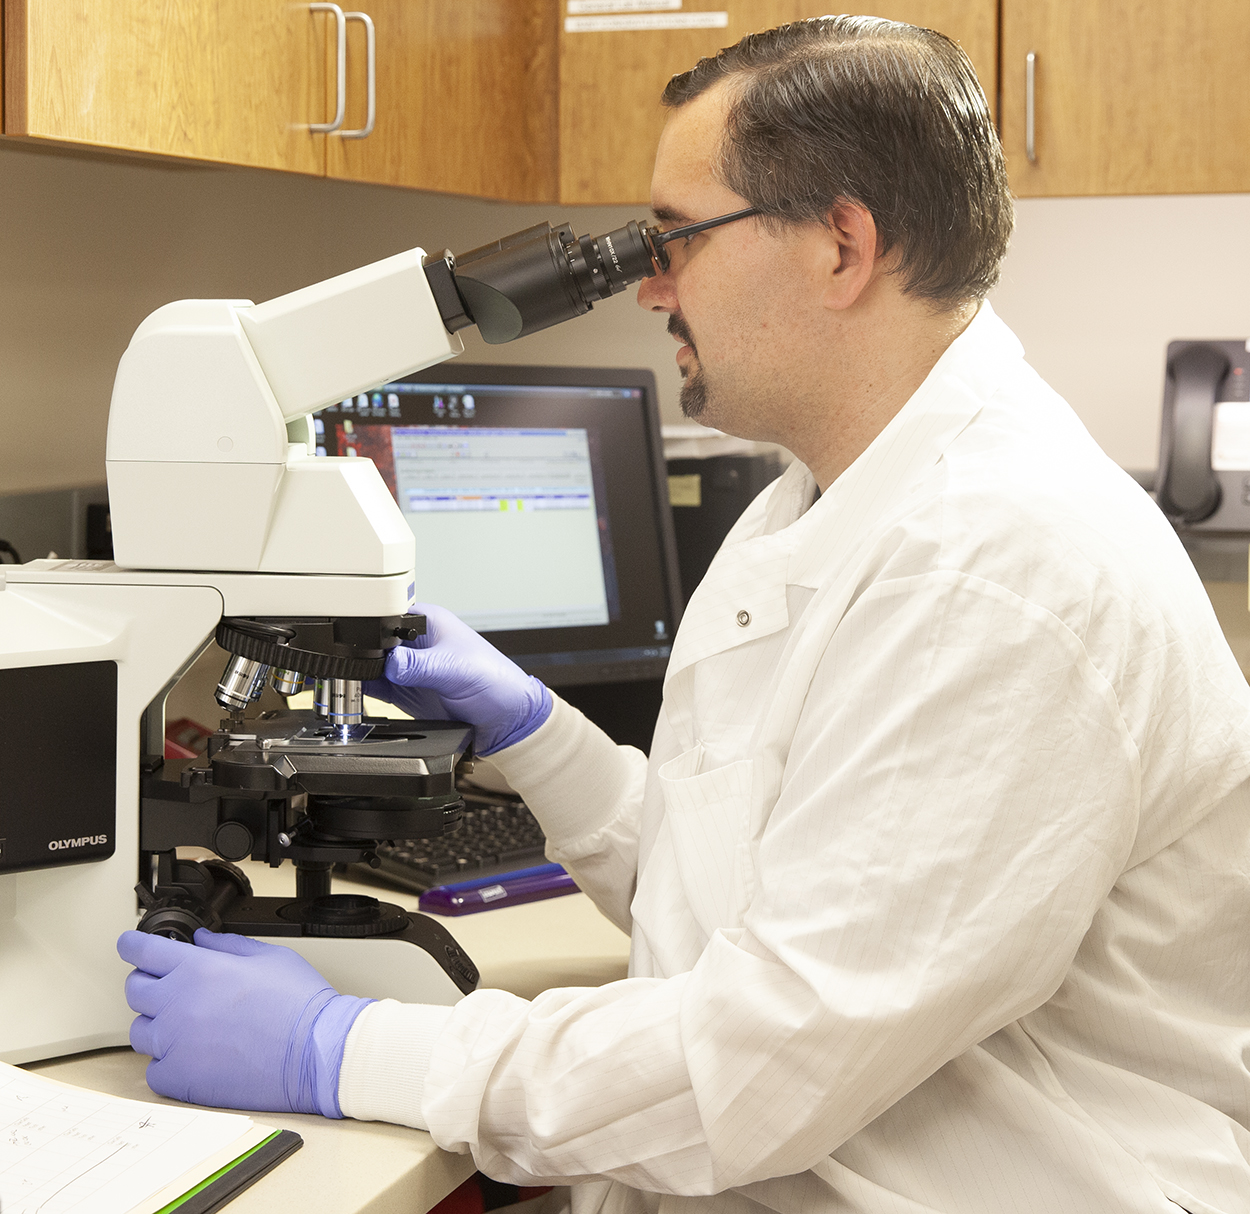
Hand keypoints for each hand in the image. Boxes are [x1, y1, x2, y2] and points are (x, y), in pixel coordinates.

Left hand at [118, 929, 371, 1116]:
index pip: (142, 950)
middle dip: (147, 983)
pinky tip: (193, 1056)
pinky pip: (154, 1070)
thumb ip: (228, 945)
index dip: (132, 944)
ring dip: (157, 1024)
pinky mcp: (179, 1079)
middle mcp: (178, 1004)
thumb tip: (202, 940)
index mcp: (199, 969)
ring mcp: (175, 1044)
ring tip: (188, 1026)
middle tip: (170, 987)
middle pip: (134, 990)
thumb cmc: (300, 1004)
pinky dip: (167, 1063)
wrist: (315, 1052)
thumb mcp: (269, 957)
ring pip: (140, 1032)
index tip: (129, 945)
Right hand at [364, 602, 551, 755]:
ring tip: (350, 681)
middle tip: (350, 668)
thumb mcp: (454, 669)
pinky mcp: (406, 692)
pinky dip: (364, 691)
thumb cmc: (495, 680)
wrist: (505, 719)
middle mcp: (415, 643)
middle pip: (373, 643)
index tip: (354, 644)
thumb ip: (419, 665)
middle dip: (361, 655)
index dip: (368, 629)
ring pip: (371, 666)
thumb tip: (389, 662)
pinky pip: (376, 688)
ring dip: (360, 674)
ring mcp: (409, 669)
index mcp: (428, 623)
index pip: (386, 617)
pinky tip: (359, 694)